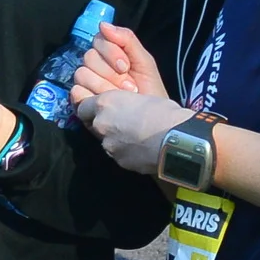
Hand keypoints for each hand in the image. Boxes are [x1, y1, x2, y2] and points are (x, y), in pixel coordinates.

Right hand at [71, 21, 169, 102]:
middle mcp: (95, 68)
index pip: (98, 40)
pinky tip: (107, 104)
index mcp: (110, 55)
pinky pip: (76, 92)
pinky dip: (91, 97)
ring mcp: (87, 85)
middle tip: (128, 86)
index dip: (111, 53)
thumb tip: (102, 24)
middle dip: (111, 73)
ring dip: (104, 87)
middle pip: (89, 57)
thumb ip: (126, 39)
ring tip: (122, 98)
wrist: (153, 120)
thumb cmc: (150, 91)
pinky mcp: (82, 104)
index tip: (126, 67)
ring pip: (81, 74)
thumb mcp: (144, 62)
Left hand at [73, 89, 193, 177]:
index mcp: (105, 103)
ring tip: (138, 138)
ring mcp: (109, 146)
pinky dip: (128, 153)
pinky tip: (143, 150)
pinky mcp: (119, 162)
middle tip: (124, 124)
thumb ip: (125, 105)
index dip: (92, 109)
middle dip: (106, 125)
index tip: (103, 110)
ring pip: (107, 142)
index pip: (82, 107)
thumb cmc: (164, 113)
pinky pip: (119, 155)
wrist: (177, 139)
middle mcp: (101, 124)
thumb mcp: (141, 98)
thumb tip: (125, 111)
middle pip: (94, 126)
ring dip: (117, 140)